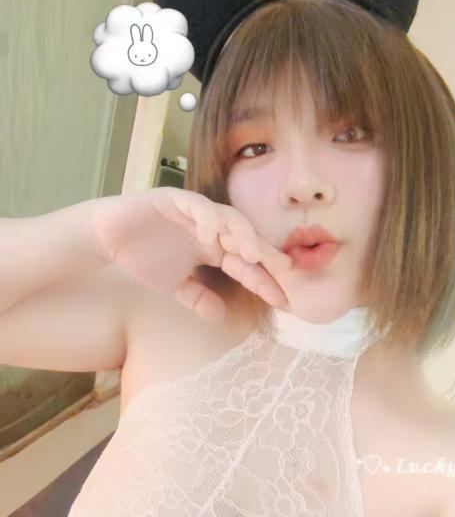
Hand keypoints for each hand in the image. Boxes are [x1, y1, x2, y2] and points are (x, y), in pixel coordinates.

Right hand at [91, 186, 292, 320]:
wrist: (108, 238)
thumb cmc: (143, 257)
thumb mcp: (175, 285)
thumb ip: (197, 297)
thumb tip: (218, 316)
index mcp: (214, 248)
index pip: (246, 264)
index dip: (264, 280)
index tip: (282, 300)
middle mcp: (211, 228)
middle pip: (246, 238)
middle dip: (266, 253)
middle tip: (284, 270)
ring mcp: (195, 212)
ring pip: (229, 217)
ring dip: (242, 233)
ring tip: (252, 252)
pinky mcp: (173, 199)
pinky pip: (196, 205)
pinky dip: (206, 219)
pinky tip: (211, 237)